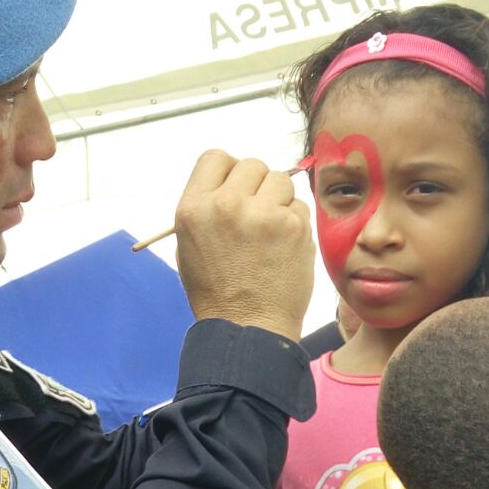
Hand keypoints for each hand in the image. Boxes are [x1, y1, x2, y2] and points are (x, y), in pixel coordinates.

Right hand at [174, 150, 313, 340]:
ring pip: (280, 181)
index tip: (236, 191)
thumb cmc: (217, 295)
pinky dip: (295, 222)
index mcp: (193, 209)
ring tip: (271, 234)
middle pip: (251, 165)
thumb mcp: (189, 248)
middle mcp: (225, 205)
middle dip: (257, 187)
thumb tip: (232, 184)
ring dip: (279, 201)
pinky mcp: (292, 226)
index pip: (215, 158)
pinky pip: (299, 206)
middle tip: (257, 217)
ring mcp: (262, 214)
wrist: (248, 329)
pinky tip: (284, 248)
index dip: (229, 172)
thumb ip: (207, 210)